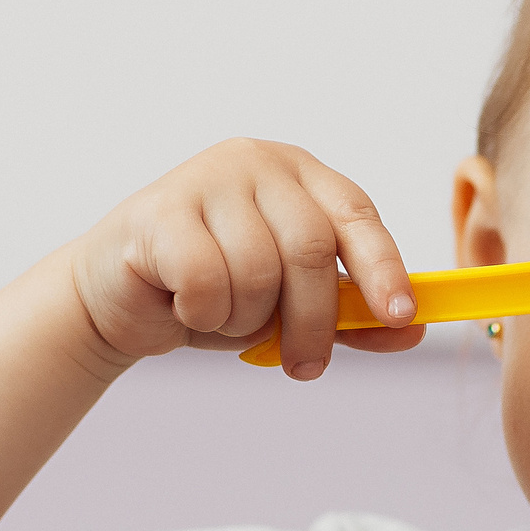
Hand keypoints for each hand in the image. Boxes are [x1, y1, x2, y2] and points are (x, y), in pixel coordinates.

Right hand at [67, 138, 421, 378]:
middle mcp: (256, 163)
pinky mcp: (159, 211)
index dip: (383, 267)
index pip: (357, 214)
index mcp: (299, 175)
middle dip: (314, 322)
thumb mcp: (289, 307)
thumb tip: (412, 331)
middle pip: (310, 250)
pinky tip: (185, 307)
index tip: (400, 315)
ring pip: (257, 271)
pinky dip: (205, 314)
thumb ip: (348, 315)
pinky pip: (207, 281)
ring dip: (246, 320)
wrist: (117, 300)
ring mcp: (206, 179)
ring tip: (224, 318)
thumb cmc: (211, 294)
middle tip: (305, 367)